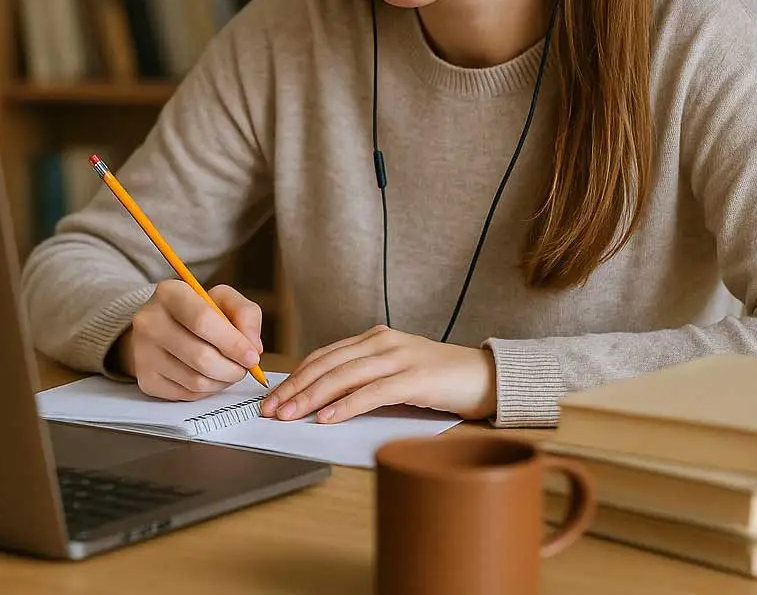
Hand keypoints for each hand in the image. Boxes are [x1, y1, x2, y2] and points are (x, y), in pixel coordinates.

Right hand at [116, 281, 262, 400]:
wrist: (161, 327)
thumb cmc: (198, 311)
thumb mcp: (223, 299)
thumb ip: (246, 314)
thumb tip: (253, 346)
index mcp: (170, 293)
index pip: (203, 321)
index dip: (233, 342)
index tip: (252, 355)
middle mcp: (150, 321)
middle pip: (201, 356)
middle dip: (232, 367)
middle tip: (245, 367)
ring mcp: (143, 353)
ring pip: (195, 380)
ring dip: (222, 380)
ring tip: (230, 370)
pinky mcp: (145, 379)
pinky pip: (186, 394)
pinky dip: (207, 390)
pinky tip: (211, 377)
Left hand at [259, 325, 497, 424]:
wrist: (485, 376)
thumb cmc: (438, 380)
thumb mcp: (396, 372)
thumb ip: (365, 378)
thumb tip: (322, 400)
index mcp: (375, 339)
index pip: (325, 356)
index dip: (296, 376)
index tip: (273, 397)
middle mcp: (383, 342)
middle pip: (328, 364)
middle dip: (296, 387)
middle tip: (271, 409)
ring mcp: (399, 358)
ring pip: (344, 376)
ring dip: (312, 397)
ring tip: (290, 415)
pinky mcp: (415, 378)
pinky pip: (372, 392)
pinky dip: (345, 405)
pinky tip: (326, 418)